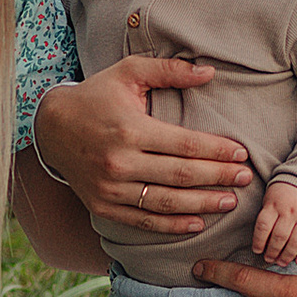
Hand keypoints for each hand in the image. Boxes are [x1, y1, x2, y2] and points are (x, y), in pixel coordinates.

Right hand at [32, 61, 253, 239]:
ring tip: (230, 201)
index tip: (241, 153)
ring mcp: (110, 189)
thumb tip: (209, 72)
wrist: (50, 127)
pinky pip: (143, 221)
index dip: (217, 151)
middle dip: (218, 178)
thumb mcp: (129, 72)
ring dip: (203, 204)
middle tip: (245, 177)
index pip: (185, 144)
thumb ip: (169, 70)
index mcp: (130, 129)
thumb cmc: (96, 95)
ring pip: (166, 202)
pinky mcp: (103, 206)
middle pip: (181, 176)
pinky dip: (172, 226)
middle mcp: (120, 162)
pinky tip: (198, 223)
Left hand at [252, 178, 296, 266]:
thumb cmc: (285, 193)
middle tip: (269, 259)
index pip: (263, 226)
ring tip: (281, 262)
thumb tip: (260, 242)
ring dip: (287, 256)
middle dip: (272, 252)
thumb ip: (267, 216)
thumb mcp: (271, 197)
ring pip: (296, 242)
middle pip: (279, 237)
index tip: (257, 251)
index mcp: (275, 203)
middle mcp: (291, 210)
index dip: (259, 242)